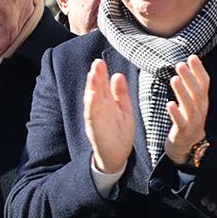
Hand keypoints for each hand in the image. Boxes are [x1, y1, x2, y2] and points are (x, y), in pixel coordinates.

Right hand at [83, 58, 134, 176]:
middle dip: (96, 77)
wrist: (118, 156)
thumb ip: (121, 94)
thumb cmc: (120, 133)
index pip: (102, 86)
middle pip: (96, 90)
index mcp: (107, 104)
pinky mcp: (95, 129)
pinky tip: (92, 96)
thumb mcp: (125, 110)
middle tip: (96, 63)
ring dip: (91, 88)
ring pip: (92, 101)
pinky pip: (92, 116)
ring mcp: (96, 119)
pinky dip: (91, 106)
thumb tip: (118, 75)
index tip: (100, 61)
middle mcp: (100, 109)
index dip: (101, 74)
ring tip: (92, 75)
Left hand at [164, 55, 209, 165]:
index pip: (204, 84)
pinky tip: (169, 104)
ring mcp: (193, 122)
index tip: (192, 57)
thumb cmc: (187, 121)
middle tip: (180, 64)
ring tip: (174, 79)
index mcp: (202, 102)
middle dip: (190, 77)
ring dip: (182, 92)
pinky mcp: (183, 132)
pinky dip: (176, 113)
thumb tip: (186, 64)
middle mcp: (200, 110)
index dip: (199, 70)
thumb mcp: (191, 103)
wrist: (188, 147)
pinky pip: (181, 122)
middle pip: (198, 92)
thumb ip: (190, 87)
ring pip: (190, 106)